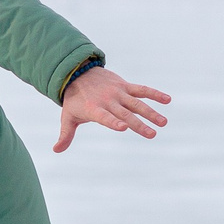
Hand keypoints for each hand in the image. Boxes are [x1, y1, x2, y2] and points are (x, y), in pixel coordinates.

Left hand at [55, 65, 170, 151]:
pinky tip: (168, 100)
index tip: (123, 127)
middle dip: (139, 124)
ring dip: (151, 112)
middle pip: (125, 114)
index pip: (105, 117)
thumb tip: (56, 150)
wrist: (78, 73)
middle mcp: (108, 101)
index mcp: (94, 109)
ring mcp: (118, 93)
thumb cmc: (74, 100)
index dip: (113, 122)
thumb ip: (65, 134)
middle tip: (152, 134)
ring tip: (163, 122)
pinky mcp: (125, 86)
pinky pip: (141, 90)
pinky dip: (154, 93)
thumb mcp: (68, 116)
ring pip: (137, 103)